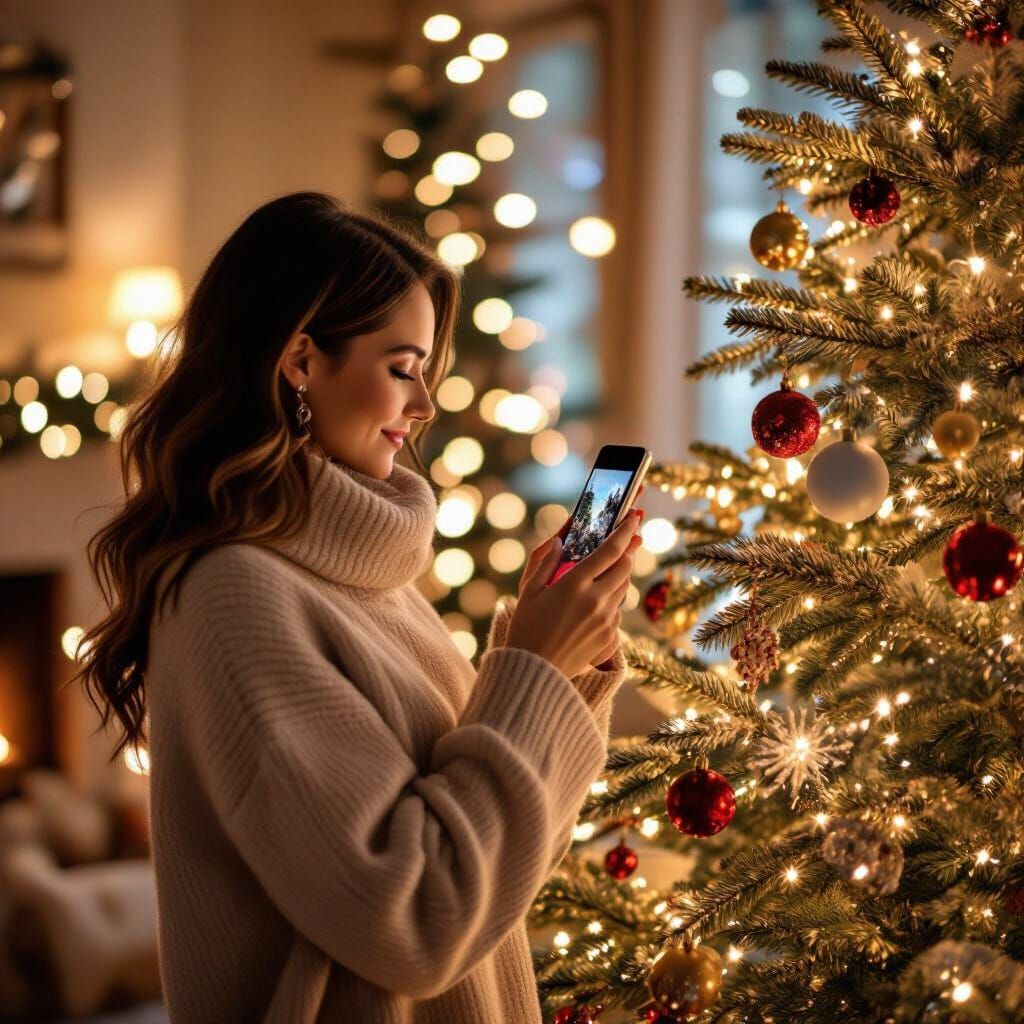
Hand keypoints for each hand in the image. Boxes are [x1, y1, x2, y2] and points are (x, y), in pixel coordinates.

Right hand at [511, 484, 645, 676]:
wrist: (535, 671)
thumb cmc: (526, 628)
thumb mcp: (529, 590)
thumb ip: (546, 561)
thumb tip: (561, 539)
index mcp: (575, 584)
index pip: (611, 550)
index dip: (625, 530)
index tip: (634, 516)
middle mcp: (596, 600)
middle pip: (625, 566)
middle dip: (627, 550)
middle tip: (626, 539)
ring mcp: (606, 619)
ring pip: (624, 587)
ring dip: (621, 573)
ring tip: (609, 567)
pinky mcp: (610, 636)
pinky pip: (618, 608)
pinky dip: (612, 597)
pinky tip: (597, 598)